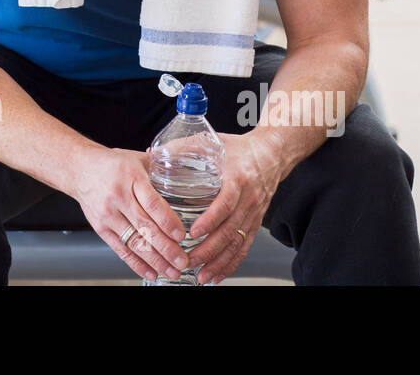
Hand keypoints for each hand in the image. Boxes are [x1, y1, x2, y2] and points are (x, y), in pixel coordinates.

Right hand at [70, 145, 190, 282]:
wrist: (80, 169)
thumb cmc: (112, 164)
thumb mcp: (137, 159)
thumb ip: (161, 168)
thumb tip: (188, 172)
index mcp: (131, 178)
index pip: (152, 203)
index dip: (167, 221)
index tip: (182, 235)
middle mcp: (118, 197)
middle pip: (144, 227)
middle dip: (166, 248)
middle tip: (183, 261)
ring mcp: (108, 215)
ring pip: (134, 242)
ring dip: (155, 260)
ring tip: (172, 272)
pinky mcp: (100, 228)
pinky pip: (120, 249)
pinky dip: (136, 264)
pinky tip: (151, 272)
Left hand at [185, 131, 284, 283]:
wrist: (271, 154)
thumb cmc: (238, 148)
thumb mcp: (212, 143)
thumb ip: (182, 148)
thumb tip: (149, 154)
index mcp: (237, 178)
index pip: (225, 203)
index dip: (210, 220)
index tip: (193, 232)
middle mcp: (248, 199)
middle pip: (229, 229)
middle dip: (209, 249)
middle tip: (189, 261)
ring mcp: (253, 213)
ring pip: (237, 242)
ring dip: (219, 262)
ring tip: (201, 276)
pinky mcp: (255, 222)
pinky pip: (244, 246)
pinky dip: (231, 263)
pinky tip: (218, 275)